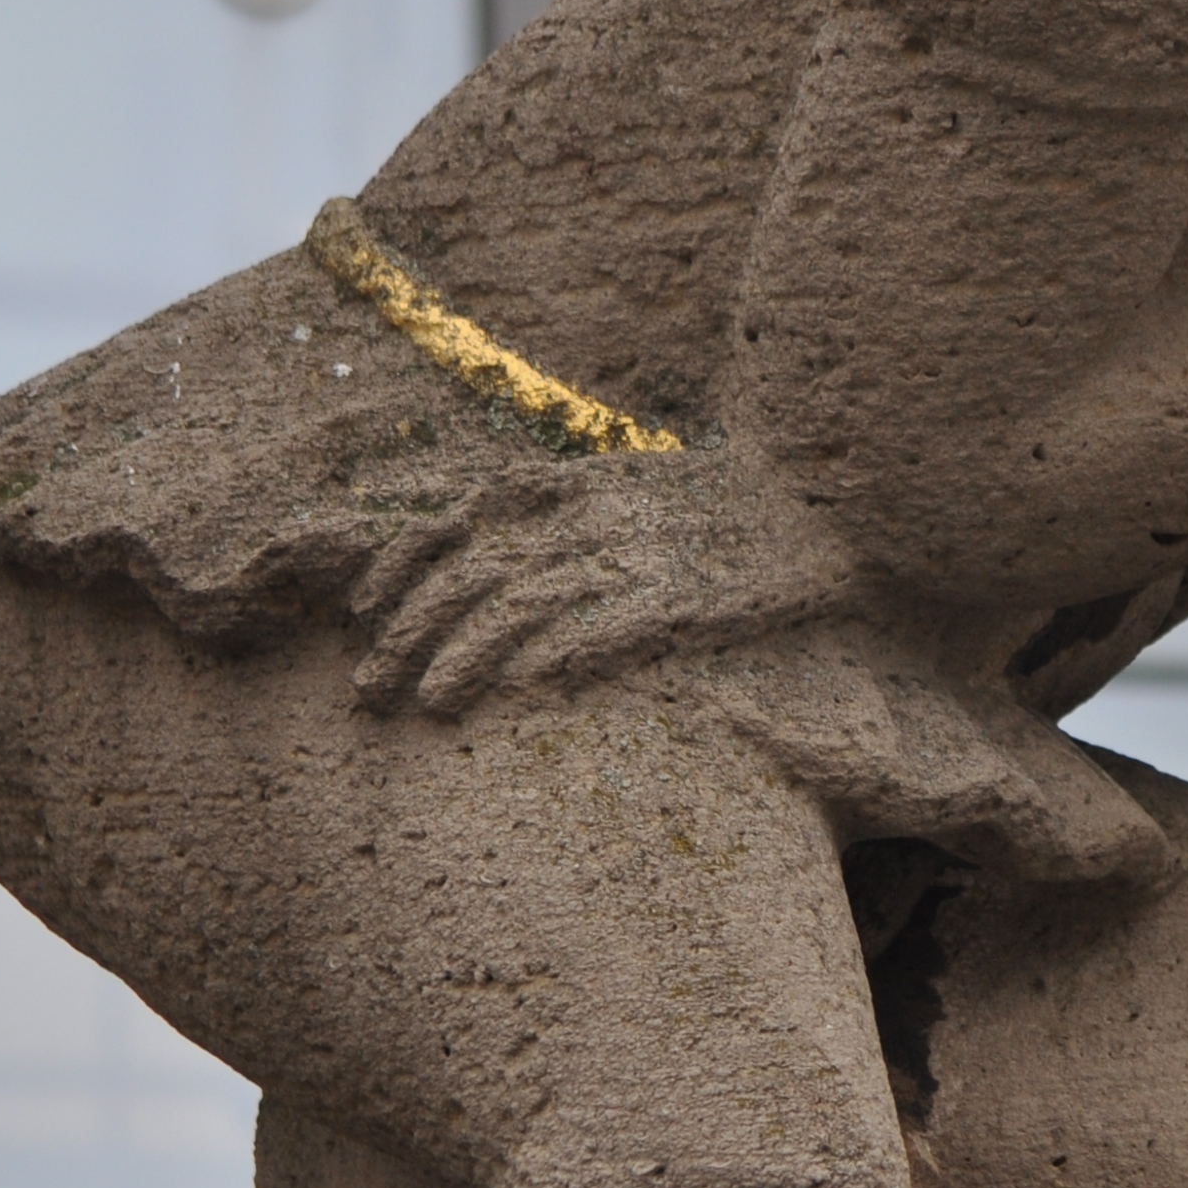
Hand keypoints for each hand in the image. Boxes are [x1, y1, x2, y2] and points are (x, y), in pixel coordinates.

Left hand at [348, 461, 835, 713]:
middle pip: (470, 572)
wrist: (827, 496)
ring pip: (519, 604)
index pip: (453, 521)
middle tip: (367, 690)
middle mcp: (590, 516)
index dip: (397, 567)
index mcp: (574, 483)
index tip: (360, 614)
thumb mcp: (634, 487)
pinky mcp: (680, 597)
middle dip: (406, 633)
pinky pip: (600, 627)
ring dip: (462, 654)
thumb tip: (483, 546)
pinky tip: (514, 692)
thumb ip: (565, 511)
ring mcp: (633, 555)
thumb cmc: (729, 505)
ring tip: (424, 703)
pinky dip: (552, 655)